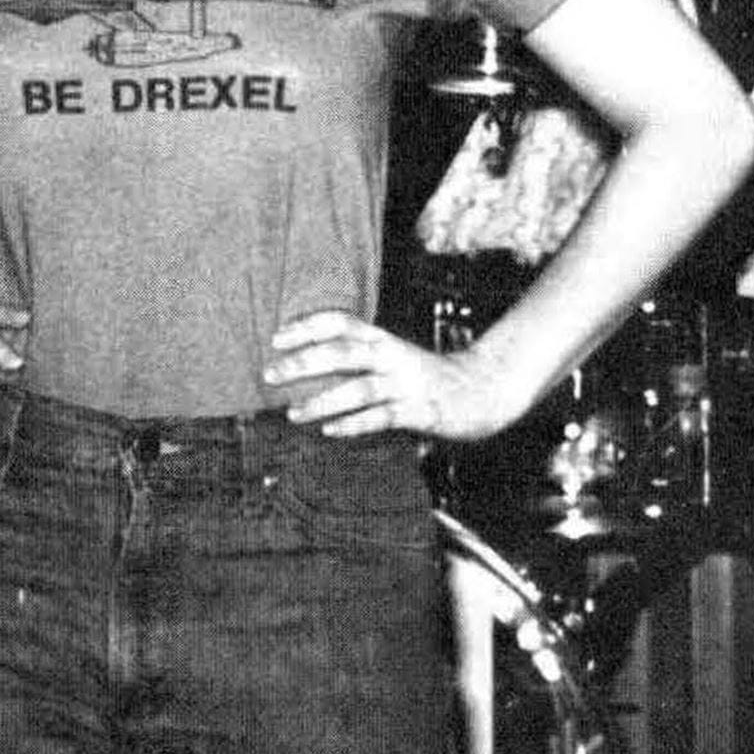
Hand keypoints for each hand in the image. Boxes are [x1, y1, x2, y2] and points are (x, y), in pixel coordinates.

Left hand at [262, 310, 504, 440]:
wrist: (483, 390)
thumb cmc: (427, 377)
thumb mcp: (394, 357)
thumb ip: (361, 356)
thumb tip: (311, 362)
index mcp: (384, 339)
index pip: (340, 322)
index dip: (307, 327)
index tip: (276, 337)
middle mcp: (392, 355)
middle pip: (342, 352)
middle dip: (304, 361)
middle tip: (270, 374)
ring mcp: (406, 383)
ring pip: (358, 388)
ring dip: (323, 400)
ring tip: (293, 414)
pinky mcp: (419, 411)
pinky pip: (382, 417)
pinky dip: (354, 424)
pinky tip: (330, 431)